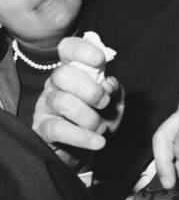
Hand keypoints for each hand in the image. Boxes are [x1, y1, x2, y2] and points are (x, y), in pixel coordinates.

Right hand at [33, 37, 123, 165]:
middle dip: (90, 90)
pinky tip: (99, 141)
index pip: (68, 48)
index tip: (100, 61)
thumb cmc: (100, 117)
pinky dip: (83, 137)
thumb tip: (107, 83)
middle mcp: (55, 84)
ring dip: (89, 117)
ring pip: (63, 102)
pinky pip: (58, 129)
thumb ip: (113, 89)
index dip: (82, 50)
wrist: (86, 150)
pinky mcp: (43, 129)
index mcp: (74, 70)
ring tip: (101, 127)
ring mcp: (46, 106)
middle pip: (62, 75)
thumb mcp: (114, 101)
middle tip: (103, 103)